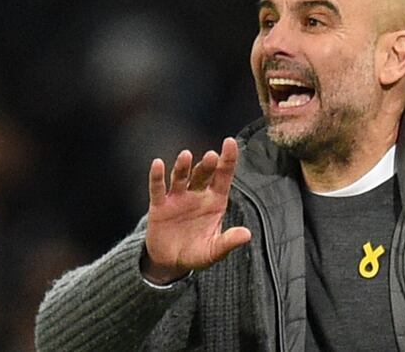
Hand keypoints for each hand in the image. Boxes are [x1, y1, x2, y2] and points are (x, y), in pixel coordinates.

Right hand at [141, 138, 251, 283]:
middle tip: (211, 156)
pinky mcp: (159, 206)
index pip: (223, 176)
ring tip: (186, 155)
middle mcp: (197, 194)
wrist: (170, 262)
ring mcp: (178, 198)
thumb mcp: (214, 251)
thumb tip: (247, 234)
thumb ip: (228, 242)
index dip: (227, 159)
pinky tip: (158, 164)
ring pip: (181, 177)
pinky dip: (157, 176)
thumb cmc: (196, 253)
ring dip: (183, 166)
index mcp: (215, 201)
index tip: (230, 142)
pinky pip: (158, 188)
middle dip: (206, 165)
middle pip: (203, 174)